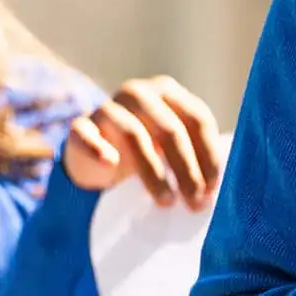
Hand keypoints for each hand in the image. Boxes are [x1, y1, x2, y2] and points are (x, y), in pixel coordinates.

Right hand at [66, 76, 223, 209]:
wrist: (97, 154)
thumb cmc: (147, 151)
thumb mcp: (172, 147)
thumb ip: (194, 157)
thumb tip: (215, 192)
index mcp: (169, 93)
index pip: (198, 119)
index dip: (208, 155)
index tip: (213, 188)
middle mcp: (139, 93)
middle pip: (170, 130)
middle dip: (187, 170)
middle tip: (195, 203)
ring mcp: (108, 107)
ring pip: (134, 136)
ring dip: (154, 173)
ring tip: (167, 202)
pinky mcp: (80, 125)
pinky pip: (86, 134)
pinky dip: (98, 148)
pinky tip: (110, 164)